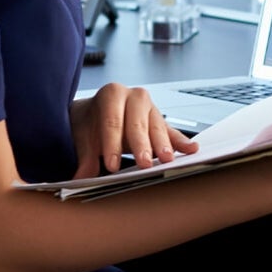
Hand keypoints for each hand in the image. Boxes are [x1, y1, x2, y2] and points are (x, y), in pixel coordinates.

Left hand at [70, 83, 197, 179]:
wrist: (96, 113)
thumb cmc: (90, 122)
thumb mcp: (82, 136)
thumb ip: (84, 157)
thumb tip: (80, 177)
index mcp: (112, 93)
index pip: (112, 120)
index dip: (112, 143)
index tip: (111, 165)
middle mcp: (134, 96)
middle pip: (138, 123)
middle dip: (141, 144)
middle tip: (143, 163)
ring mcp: (151, 108)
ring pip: (156, 127)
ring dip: (162, 145)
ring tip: (166, 160)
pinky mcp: (160, 121)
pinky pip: (172, 132)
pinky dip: (181, 142)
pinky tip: (191, 149)